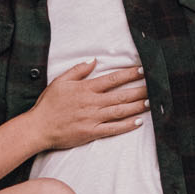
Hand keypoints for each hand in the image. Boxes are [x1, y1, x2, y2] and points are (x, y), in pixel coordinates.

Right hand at [29, 60, 149, 150]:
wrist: (38, 127)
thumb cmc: (48, 104)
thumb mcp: (60, 81)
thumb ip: (78, 70)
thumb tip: (94, 61)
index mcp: (86, 89)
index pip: (112, 79)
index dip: (129, 74)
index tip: (142, 70)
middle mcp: (92, 103)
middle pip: (121, 95)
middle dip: (140, 90)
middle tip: (156, 86)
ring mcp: (93, 118)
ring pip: (120, 111)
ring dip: (137, 106)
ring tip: (151, 102)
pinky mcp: (91, 132)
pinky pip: (113, 129)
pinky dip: (126, 125)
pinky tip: (138, 122)